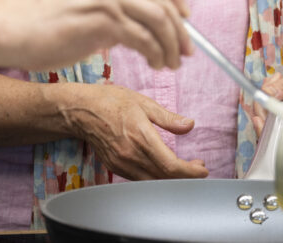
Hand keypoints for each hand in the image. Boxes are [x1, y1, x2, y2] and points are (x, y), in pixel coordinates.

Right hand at [0, 0, 192, 70]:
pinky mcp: (104, 20)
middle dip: (180, 26)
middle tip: (185, 49)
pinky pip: (145, 39)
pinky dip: (156, 53)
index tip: (184, 15)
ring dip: (171, 44)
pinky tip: (154, 63)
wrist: (9, 25)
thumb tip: (139, 15)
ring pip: (159, 18)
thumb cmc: (37, 14)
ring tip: (171, 62)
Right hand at [57, 84, 208, 180]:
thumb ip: (168, 118)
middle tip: (196, 166)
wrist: (81, 111)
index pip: (170, 165)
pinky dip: (156, 177)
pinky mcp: (116, 167)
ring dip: (171, 178)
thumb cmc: (110, 101)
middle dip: (186, 175)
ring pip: (153, 181)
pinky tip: (162, 167)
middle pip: (165, 177)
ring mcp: (122, 163)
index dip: (190, 171)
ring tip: (183, 167)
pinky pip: (141, 179)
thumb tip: (189, 125)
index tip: (202, 168)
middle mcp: (131, 154)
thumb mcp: (143, 103)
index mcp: (141, 136)